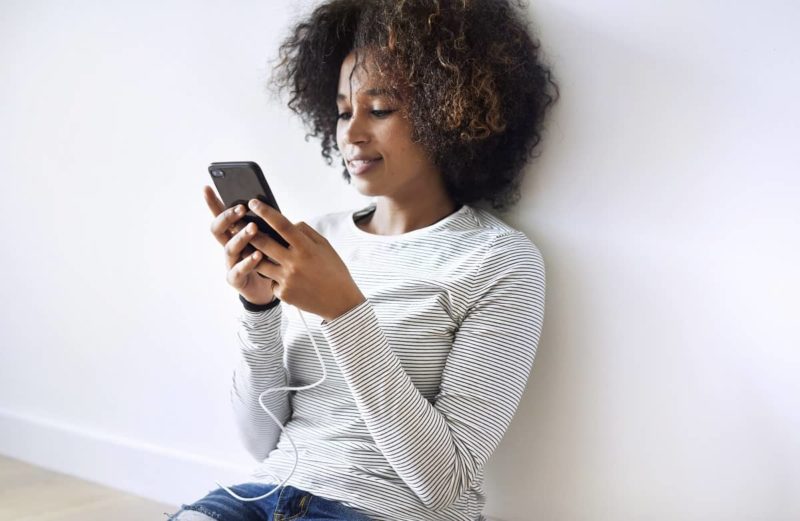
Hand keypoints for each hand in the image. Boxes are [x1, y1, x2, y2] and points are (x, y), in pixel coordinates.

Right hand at [204, 186, 275, 305]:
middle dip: (228, 217)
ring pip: (229, 248)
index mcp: (234, 234)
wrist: (271, 288)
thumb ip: (265, 225)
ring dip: (241, 236)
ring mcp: (230, 263)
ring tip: (254, 227)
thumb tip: (268, 204)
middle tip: (241, 208)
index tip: (208, 188)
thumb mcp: (269, 238)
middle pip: (218, 229)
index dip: (212, 203)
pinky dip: (248, 262)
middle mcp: (229, 247)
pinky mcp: (236, 279)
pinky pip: (238, 270)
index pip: (220, 216)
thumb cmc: (271, 258)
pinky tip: (258, 255)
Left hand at [245, 198, 366, 321]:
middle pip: (263, 243)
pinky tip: (281, 277)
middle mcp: (294, 262)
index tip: (253, 203)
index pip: (282, 225)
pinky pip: (270, 280)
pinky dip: (273, 276)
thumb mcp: (325, 246)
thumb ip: (306, 232)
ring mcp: (286, 279)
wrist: (340, 301)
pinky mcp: (283, 293)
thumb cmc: (333, 271)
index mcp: (306, 248)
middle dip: (248, 232)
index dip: (266, 212)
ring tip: (249, 249)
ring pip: (258, 263)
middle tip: (238, 224)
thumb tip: (288, 223)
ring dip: (252, 254)